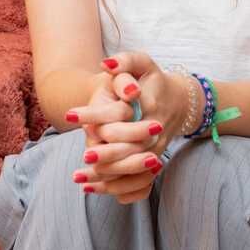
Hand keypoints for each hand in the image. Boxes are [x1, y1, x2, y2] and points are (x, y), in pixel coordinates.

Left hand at [66, 52, 190, 203]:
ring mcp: (156, 148)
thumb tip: (105, 64)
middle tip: (84, 155)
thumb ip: (125, 61)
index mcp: (149, 104)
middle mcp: (155, 129)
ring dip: (107, 175)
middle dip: (106, 153)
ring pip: (133, 168)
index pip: (120, 112)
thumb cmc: (154, 80)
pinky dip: (117, 188)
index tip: (70, 114)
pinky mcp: (154, 162)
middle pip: (130, 146)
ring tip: (80, 177)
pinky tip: (93, 187)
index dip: (94, 114)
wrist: (179, 101)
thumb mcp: (143, 63)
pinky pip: (137, 181)